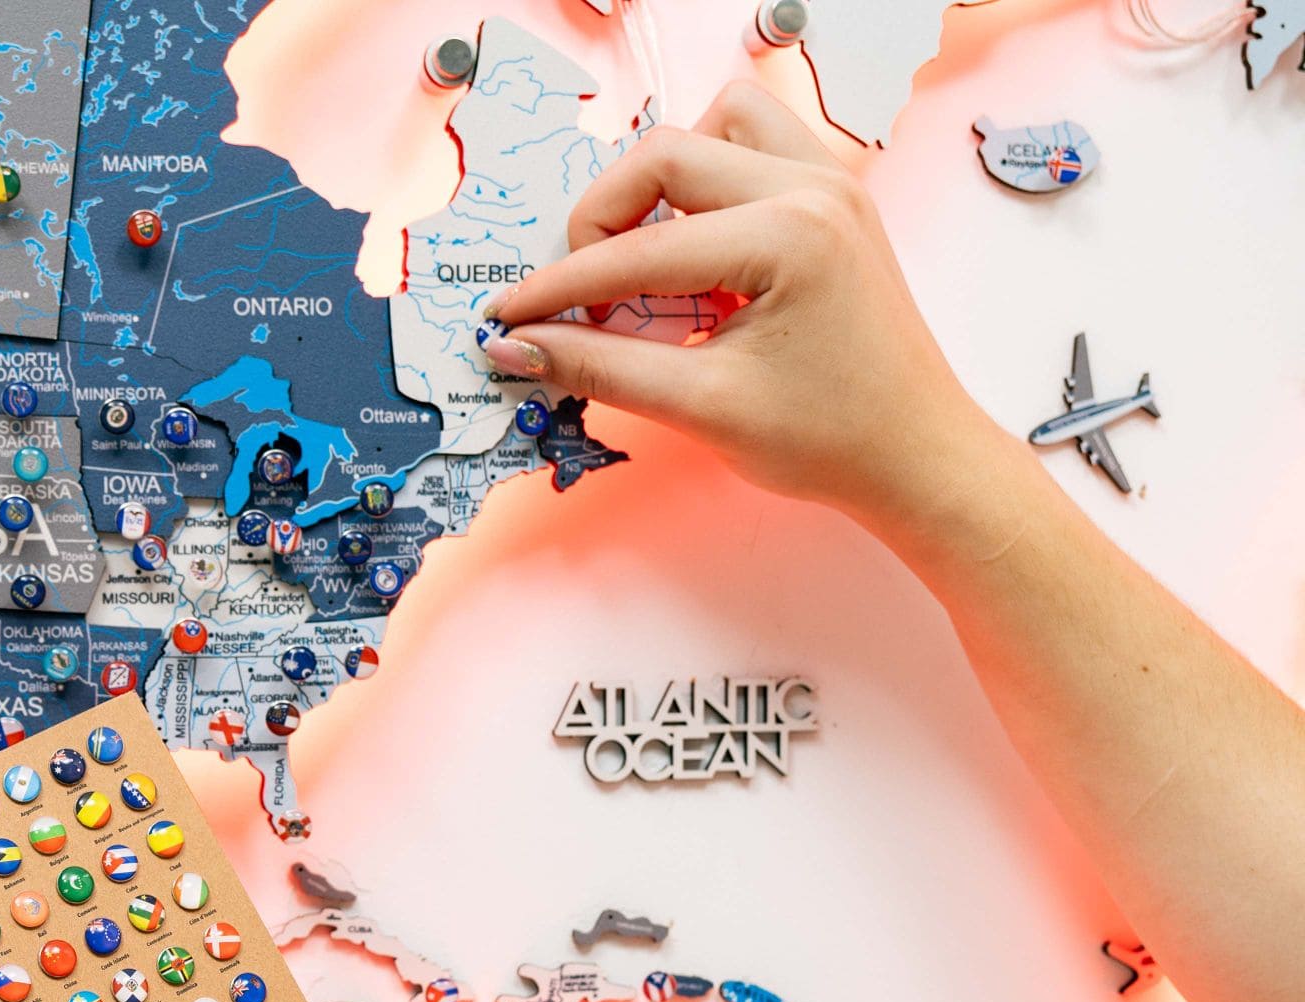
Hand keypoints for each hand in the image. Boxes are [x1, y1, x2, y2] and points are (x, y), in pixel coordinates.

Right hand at [479, 82, 1005, 528]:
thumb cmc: (829, 439)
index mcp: (787, 234)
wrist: (913, 455)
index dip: (559, 286)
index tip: (506, 316)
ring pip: (714, 127)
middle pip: (665, 153)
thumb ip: (600, 369)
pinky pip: (754, 145)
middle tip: (577, 299)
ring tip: (639, 259)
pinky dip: (708, 181)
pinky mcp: (832, 195)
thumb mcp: (702, 408)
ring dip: (660, 181)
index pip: (639, 247)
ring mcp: (829, 181)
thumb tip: (518, 348)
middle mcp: (812, 185)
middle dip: (602, 223)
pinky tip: (694, 247)